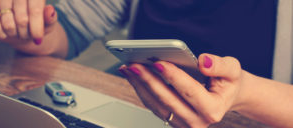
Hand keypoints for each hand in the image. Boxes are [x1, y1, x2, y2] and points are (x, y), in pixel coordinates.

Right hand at [0, 0, 56, 44]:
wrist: (20, 23)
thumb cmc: (37, 22)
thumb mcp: (48, 22)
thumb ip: (51, 18)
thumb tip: (50, 10)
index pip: (35, 11)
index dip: (36, 27)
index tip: (38, 40)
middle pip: (22, 20)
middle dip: (26, 33)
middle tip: (27, 35)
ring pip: (8, 24)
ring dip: (15, 34)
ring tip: (18, 33)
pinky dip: (1, 34)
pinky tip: (6, 33)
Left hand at [119, 53, 244, 127]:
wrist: (224, 96)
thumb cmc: (227, 83)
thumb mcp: (232, 70)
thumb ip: (220, 65)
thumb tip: (203, 62)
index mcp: (213, 109)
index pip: (189, 91)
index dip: (173, 76)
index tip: (159, 62)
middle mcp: (197, 122)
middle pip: (168, 100)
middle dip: (149, 80)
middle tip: (135, 65)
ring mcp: (183, 124)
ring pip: (156, 105)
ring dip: (140, 85)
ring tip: (129, 68)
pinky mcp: (172, 120)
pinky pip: (153, 106)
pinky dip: (142, 90)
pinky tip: (134, 76)